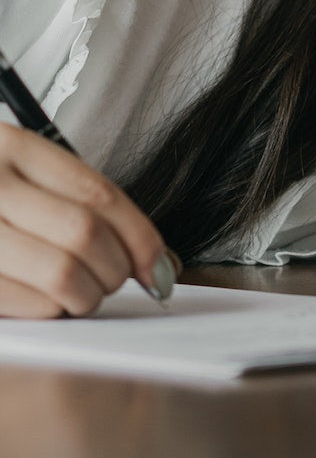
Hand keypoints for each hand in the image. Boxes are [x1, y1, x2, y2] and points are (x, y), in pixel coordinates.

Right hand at [0, 122, 178, 317]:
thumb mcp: (19, 175)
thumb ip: (78, 203)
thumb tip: (157, 260)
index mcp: (10, 146)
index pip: (99, 194)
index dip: (141, 236)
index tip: (158, 264)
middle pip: (85, 235)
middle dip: (118, 269)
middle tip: (117, 280)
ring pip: (63, 274)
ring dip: (88, 294)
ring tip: (82, 292)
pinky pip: (31, 304)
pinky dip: (52, 310)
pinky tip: (47, 301)